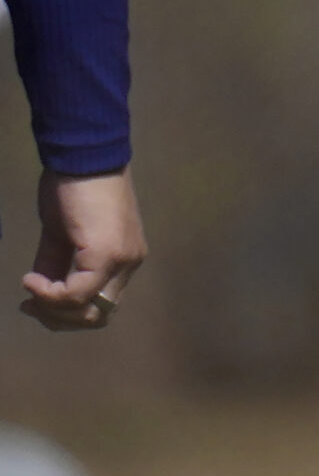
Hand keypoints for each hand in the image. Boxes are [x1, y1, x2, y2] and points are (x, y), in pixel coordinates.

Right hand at [21, 167, 145, 332]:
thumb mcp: (62, 235)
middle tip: (31, 305)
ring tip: (31, 293)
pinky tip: (31, 281)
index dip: (66, 312)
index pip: (101, 305)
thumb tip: (43, 292)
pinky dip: (49, 295)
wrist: (83, 157)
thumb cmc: (74, 189)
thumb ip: (57, 265)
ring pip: (90, 310)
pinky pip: (77, 293)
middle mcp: (130, 262)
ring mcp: (122, 259)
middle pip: (98, 315)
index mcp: (123, 258)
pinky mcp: (107, 253)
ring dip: (54, 310)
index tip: (33, 301)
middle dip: (59, 318)